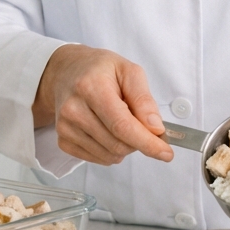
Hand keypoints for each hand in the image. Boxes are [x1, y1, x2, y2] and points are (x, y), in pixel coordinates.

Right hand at [32, 44, 173, 166]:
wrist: (66, 72)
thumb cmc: (99, 69)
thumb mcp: (128, 71)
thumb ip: (144, 99)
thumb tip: (155, 128)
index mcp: (91, 87)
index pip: (122, 125)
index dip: (147, 142)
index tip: (166, 153)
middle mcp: (74, 109)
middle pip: (117, 144)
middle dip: (139, 142)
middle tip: (143, 125)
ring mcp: (65, 127)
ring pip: (109, 155)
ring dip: (125, 146)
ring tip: (120, 122)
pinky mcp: (63, 140)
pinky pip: (98, 159)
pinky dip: (111, 151)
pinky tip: (108, 131)